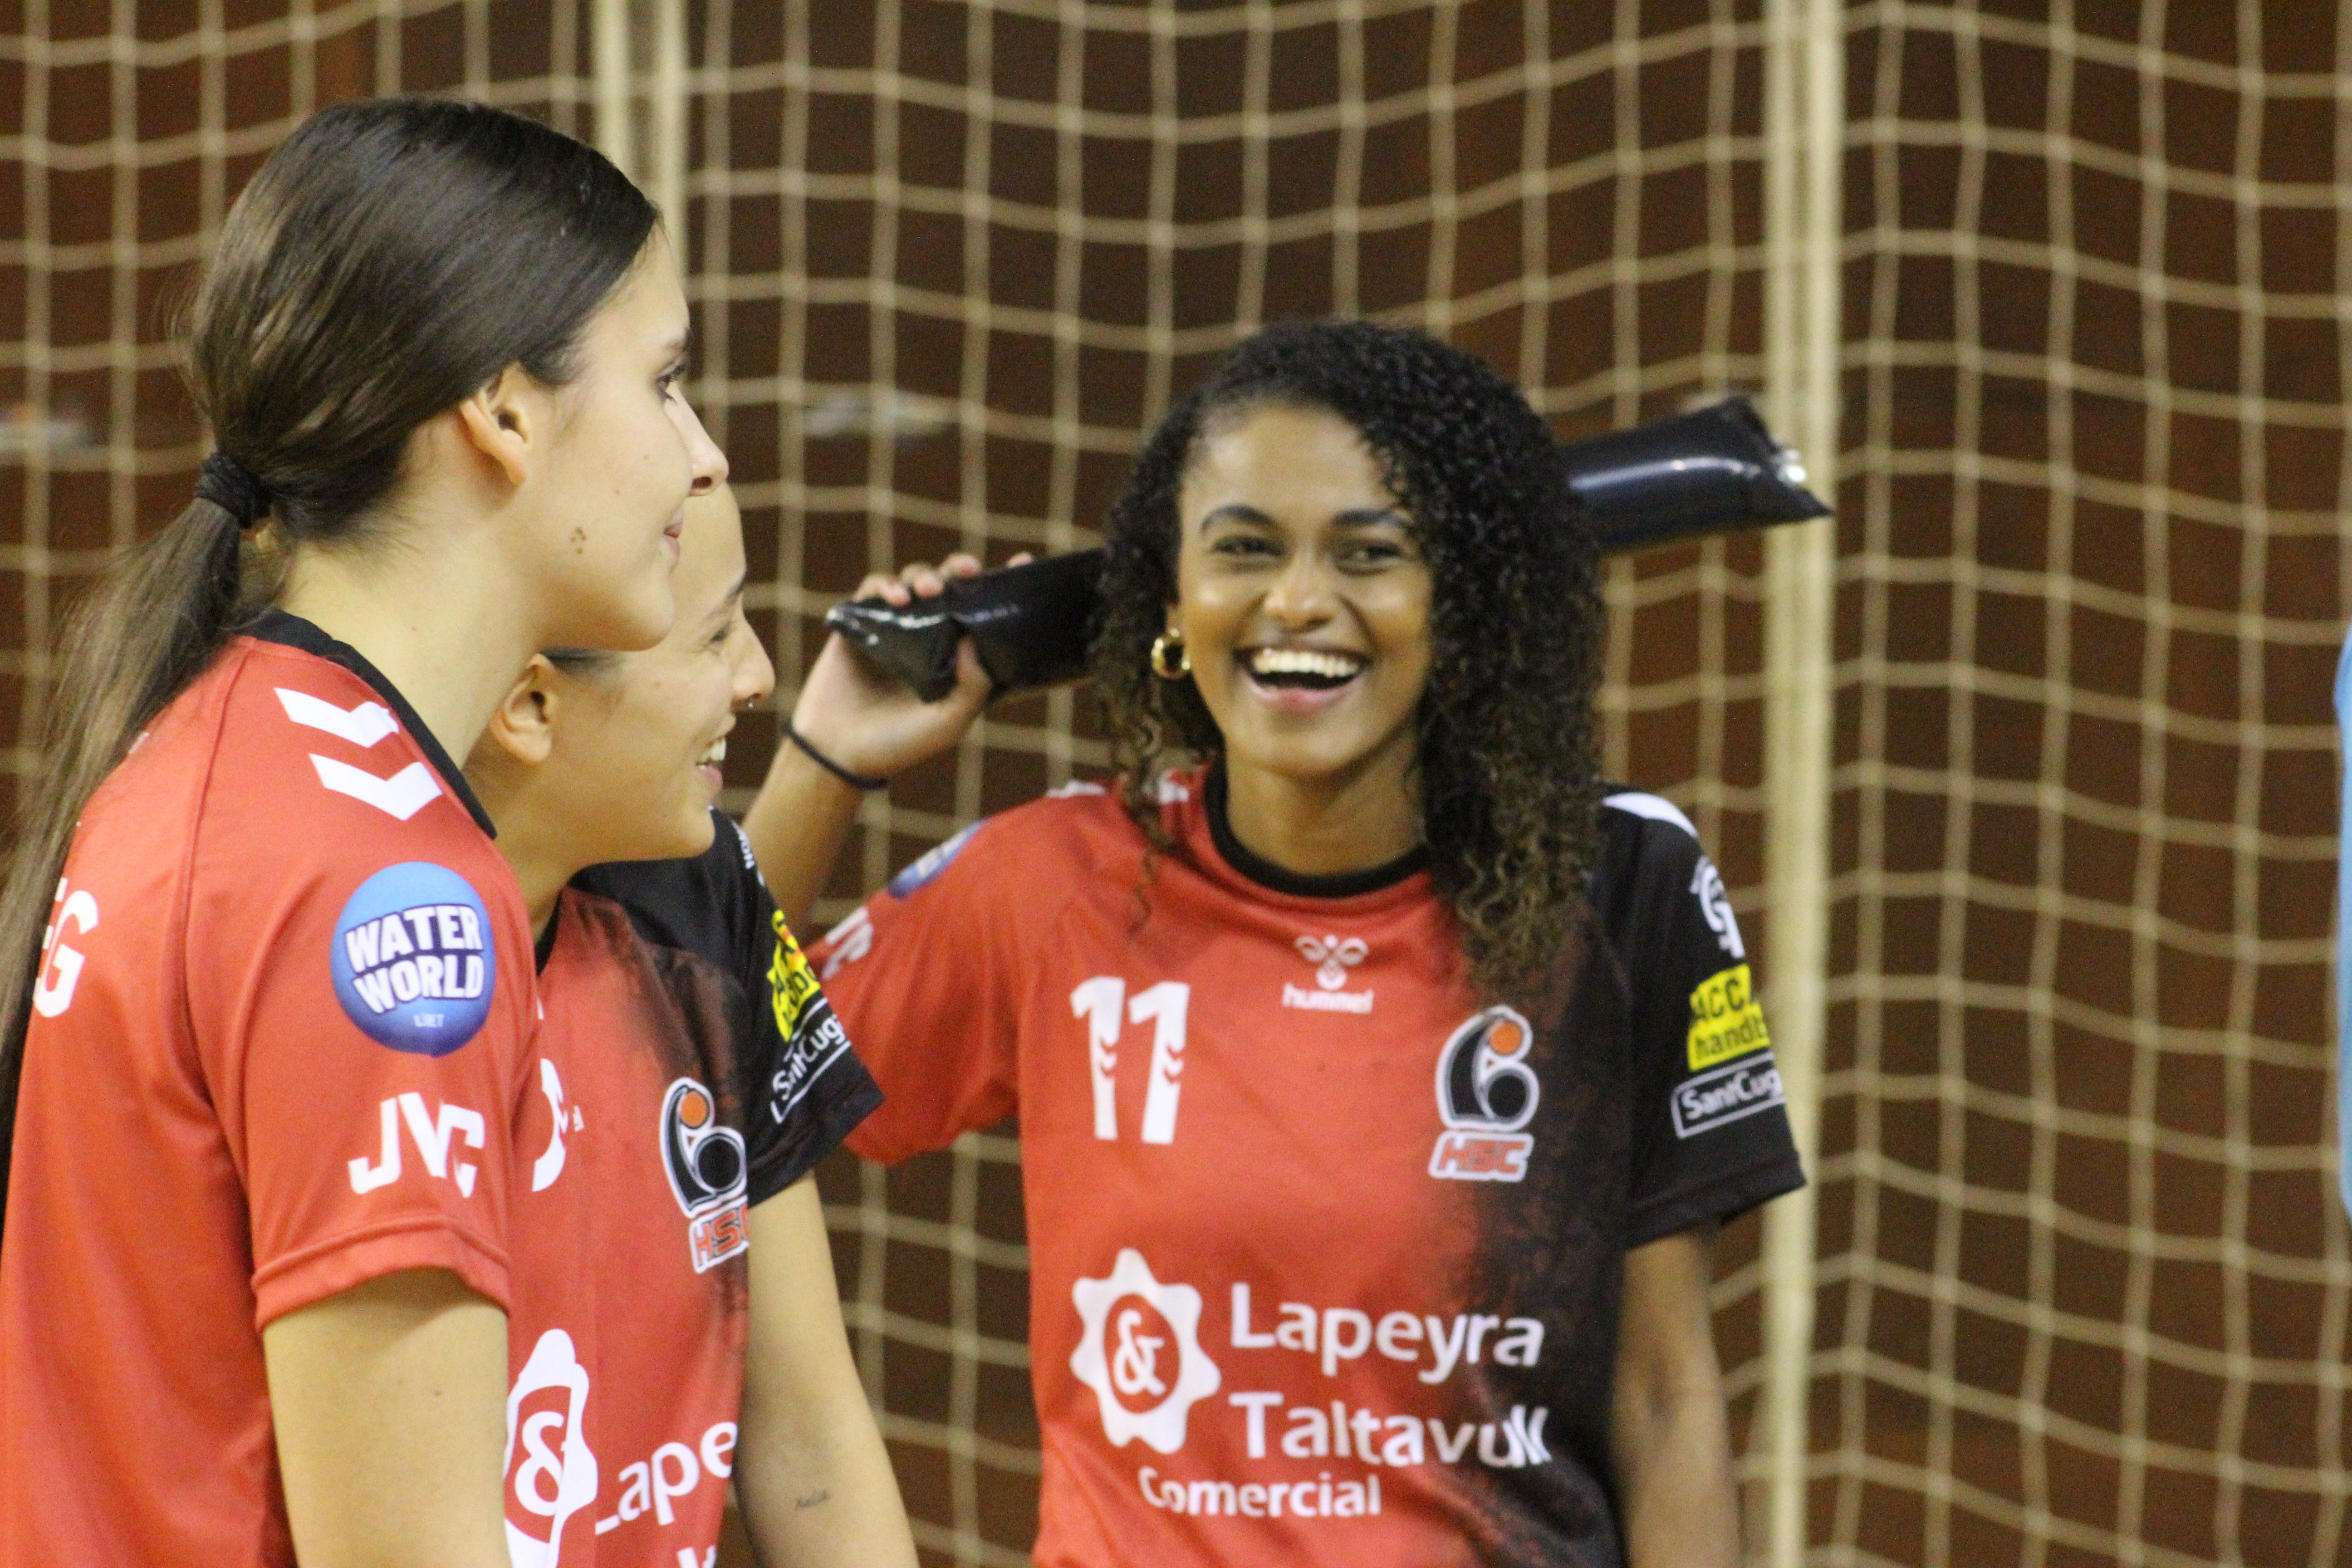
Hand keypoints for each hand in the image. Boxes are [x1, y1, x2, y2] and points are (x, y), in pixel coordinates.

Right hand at [786, 554, 1029, 780]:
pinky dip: (884, 585)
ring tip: (926, 591)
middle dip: (961, 568)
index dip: (1005, 586)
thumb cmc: (897, 745)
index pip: (985, 615)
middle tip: (970, 570)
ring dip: (923, 575)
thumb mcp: (949, 724)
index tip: (1024, 562)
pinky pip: (872, 590)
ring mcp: (894, 627)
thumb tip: (973, 638)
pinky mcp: (860, 623)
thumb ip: (973, 687)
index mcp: (956, 658)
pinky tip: (894, 599)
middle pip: (950, 586)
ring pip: (913, 580)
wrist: (838, 753)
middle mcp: (928, 637)